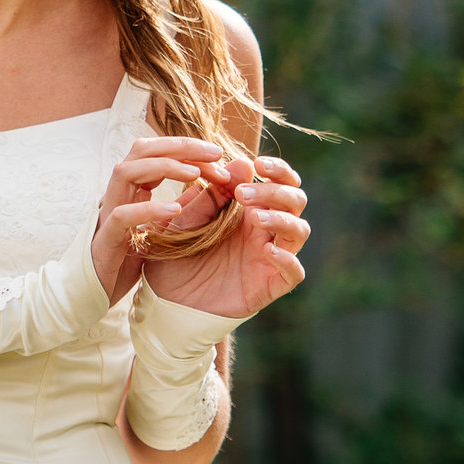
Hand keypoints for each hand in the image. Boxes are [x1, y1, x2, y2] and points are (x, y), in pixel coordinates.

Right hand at [91, 136, 249, 300]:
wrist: (97, 291)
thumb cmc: (130, 258)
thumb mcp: (166, 228)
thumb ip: (186, 206)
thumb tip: (215, 185)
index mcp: (133, 188)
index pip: (158, 152)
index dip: (188, 149)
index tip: (219, 155)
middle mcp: (119, 193)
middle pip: (142, 150)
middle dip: (180, 146)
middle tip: (215, 153)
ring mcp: (108, 212)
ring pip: (126, 171)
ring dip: (164, 167)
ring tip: (196, 174)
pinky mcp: (105, 238)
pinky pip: (122, 215)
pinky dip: (148, 209)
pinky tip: (174, 210)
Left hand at [139, 154, 308, 319]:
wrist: (164, 301)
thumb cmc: (176, 257)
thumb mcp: (187, 218)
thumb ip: (213, 193)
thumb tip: (242, 162)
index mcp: (249, 211)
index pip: (282, 183)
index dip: (279, 170)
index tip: (257, 164)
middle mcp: (264, 232)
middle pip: (296, 201)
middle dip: (275, 191)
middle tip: (243, 194)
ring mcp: (268, 259)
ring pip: (300, 231)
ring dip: (283, 218)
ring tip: (255, 217)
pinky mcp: (268, 286)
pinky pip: (294, 272)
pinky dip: (288, 259)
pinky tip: (267, 250)